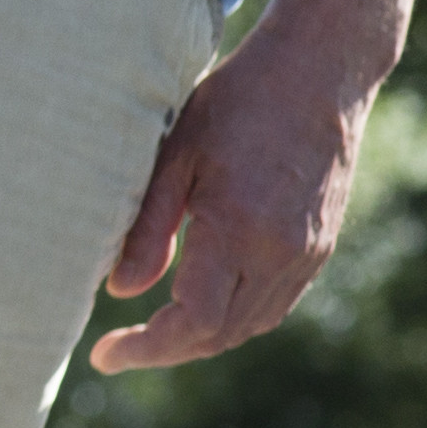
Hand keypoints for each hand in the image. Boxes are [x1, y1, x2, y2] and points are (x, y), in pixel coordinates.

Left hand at [92, 13, 380, 371]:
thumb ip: (147, 226)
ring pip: (250, 326)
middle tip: (117, 349)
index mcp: (241, 230)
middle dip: (166, 350)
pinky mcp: (320, 248)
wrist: (321, 73)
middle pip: (220, 335)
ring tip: (151, 332)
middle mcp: (282, 253)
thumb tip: (119, 291)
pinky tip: (201, 303)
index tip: (104, 353)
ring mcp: (308, 254)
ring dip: (200, 338)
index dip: (146, 348)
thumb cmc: (238, 100)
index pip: (193, 322)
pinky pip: (273, 305)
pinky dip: (233, 317)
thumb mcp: (177, 151)